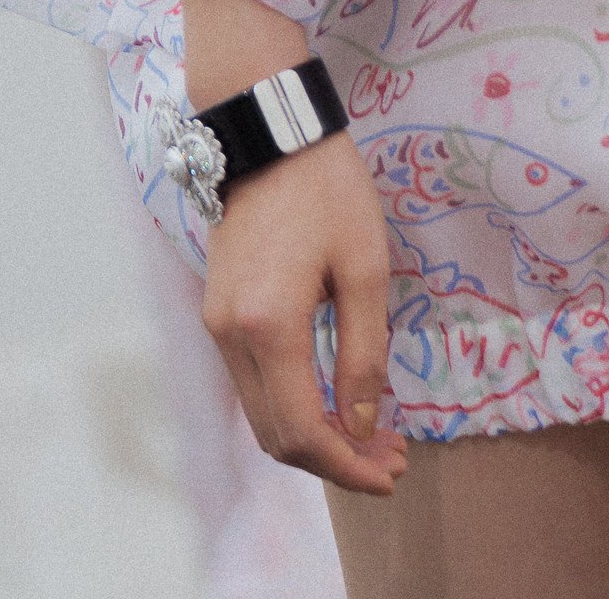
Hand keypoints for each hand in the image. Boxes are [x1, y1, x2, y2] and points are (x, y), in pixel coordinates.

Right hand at [200, 129, 409, 497]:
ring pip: (262, 414)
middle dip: (334, 460)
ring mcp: (217, 326)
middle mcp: (230, 337)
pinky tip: (334, 399)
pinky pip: (255, 383)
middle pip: (275, 436)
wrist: (273, 134)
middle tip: (390, 458)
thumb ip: (364, 352)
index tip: (391, 473)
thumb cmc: (328, 190)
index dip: (346, 466)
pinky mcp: (219, 314)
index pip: (301, 432)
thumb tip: (360, 425)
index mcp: (269, 327)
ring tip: (372, 434)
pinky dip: (293, 404)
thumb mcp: (365, 267)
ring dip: (314, 435)